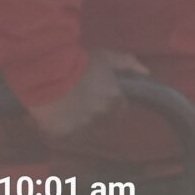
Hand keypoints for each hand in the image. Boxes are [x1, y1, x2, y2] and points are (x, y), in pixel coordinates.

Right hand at [27, 49, 145, 140]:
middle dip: (94, 115)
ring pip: (83, 132)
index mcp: (115, 101)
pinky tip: (52, 119)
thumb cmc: (79, 61)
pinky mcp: (61, 134)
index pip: (120, 110)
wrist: (47, 69)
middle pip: (102, 123)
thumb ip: (128, 64)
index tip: (99, 98)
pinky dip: (59, 131)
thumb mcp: (106, 57)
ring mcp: (81, 127)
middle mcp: (101, 117)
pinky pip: (63, 138)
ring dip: (77, 125)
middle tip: (80, 104)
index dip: (110, 104)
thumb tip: (147, 72)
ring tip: (65, 112)